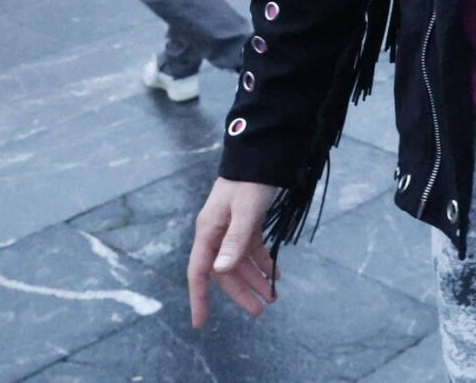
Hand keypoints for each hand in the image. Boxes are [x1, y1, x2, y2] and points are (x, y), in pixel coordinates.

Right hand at [188, 179, 278, 326]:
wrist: (261, 154)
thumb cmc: (250, 181)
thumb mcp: (245, 211)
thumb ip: (235, 241)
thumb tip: (221, 270)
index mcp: (208, 231)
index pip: (199, 272)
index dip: (199, 298)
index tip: (200, 322)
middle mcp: (216, 232)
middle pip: (224, 271)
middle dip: (241, 292)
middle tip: (260, 310)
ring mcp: (230, 228)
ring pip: (239, 262)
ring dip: (255, 279)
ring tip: (273, 296)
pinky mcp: (245, 222)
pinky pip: (251, 249)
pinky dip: (263, 262)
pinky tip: (276, 273)